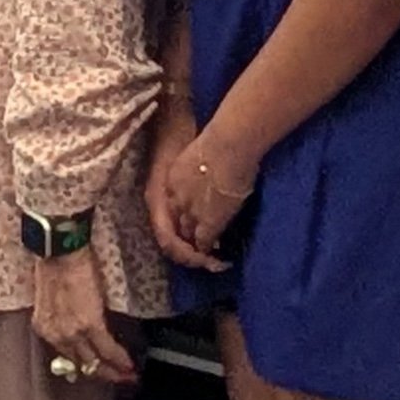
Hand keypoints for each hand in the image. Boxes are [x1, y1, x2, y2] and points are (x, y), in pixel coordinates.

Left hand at [26, 245, 136, 386]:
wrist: (60, 248)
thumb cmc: (56, 262)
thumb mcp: (52, 296)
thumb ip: (62, 316)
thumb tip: (78, 323)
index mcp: (44, 327)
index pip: (66, 355)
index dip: (84, 365)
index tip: (97, 368)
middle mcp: (56, 335)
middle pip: (80, 364)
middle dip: (101, 373)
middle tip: (118, 378)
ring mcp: (72, 332)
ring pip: (94, 361)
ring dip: (113, 371)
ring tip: (128, 375)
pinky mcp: (90, 324)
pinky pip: (107, 348)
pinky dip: (119, 359)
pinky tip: (129, 364)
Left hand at [146, 118, 251, 270]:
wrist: (228, 146)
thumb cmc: (220, 141)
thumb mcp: (198, 155)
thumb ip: (200, 170)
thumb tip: (212, 173)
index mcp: (170, 180)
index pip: (170, 208)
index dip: (181, 218)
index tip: (194, 223)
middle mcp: (174, 199)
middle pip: (173, 226)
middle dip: (184, 237)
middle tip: (198, 247)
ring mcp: (190, 213)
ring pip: (186, 238)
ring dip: (195, 250)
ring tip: (208, 258)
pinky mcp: (207, 223)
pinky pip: (203, 244)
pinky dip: (208, 253)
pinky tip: (218, 258)